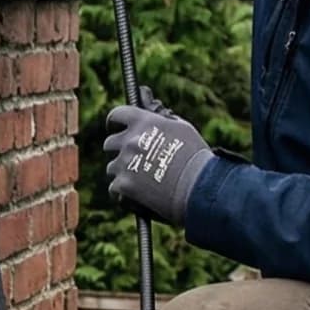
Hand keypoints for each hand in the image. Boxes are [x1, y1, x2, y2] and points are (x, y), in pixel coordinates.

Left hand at [104, 96, 213, 225]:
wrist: (199, 187)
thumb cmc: (196, 157)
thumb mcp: (183, 129)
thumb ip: (163, 120)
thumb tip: (153, 114)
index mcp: (143, 122)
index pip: (116, 114)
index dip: (114, 122)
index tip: (113, 127)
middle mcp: (130, 140)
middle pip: (109, 143)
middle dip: (118, 150)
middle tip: (131, 158)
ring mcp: (125, 163)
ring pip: (111, 167)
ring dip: (121, 171)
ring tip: (139, 179)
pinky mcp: (123, 184)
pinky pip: (113, 187)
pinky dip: (121, 191)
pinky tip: (133, 195)